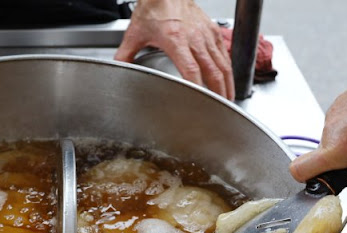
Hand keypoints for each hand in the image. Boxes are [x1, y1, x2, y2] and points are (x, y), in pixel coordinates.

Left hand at [114, 0, 234, 99]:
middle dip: (218, 93)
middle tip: (219, 109)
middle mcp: (195, 38)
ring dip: (227, 83)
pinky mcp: (213, 30)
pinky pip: (224, 53)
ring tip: (227, 99)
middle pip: (213, 71)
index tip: (200, 102)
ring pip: (223, 63)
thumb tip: (118, 69)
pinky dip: (228, 68)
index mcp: (175, 40)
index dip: (197, 88)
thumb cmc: (154, 7)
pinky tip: (227, 79)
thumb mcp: (135, 33)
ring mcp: (206, 34)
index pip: (191, 70)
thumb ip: (125, 54)